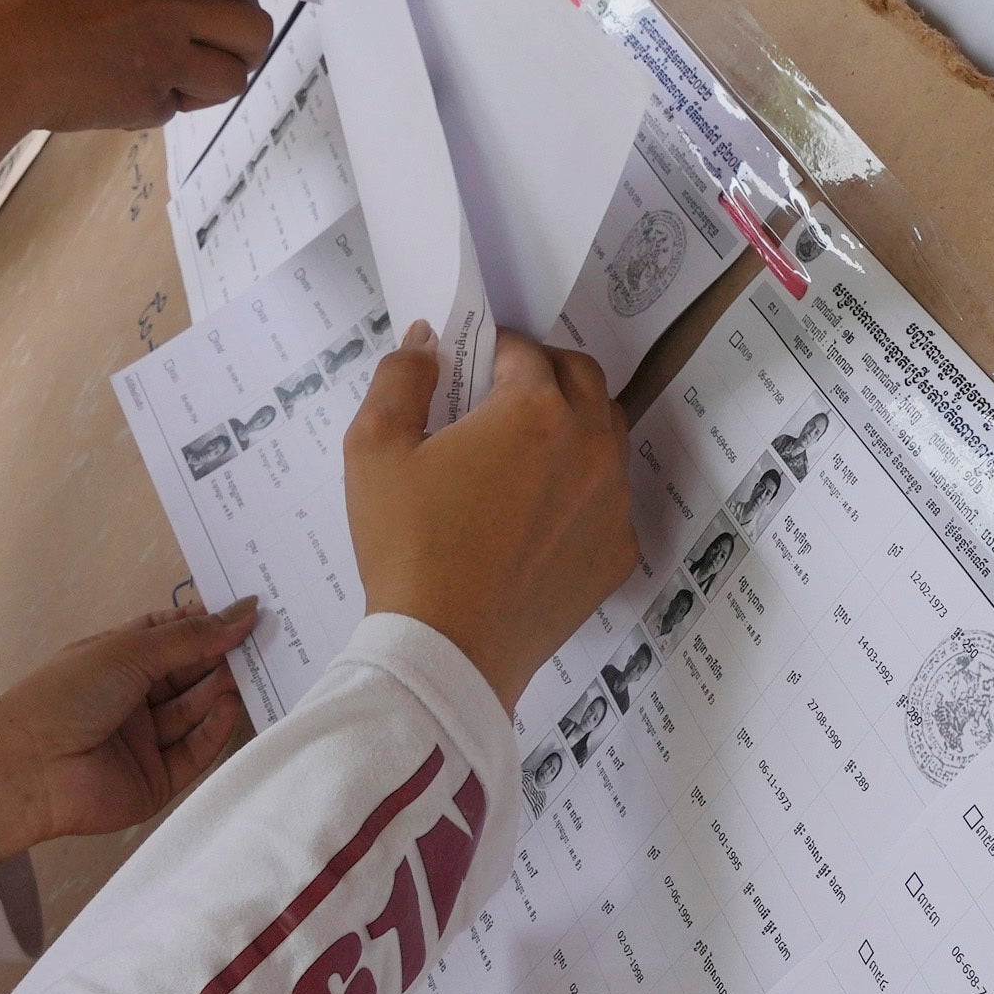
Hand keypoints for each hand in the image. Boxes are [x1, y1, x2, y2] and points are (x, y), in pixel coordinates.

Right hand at [0, 0, 268, 130]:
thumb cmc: (20, 9)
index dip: (236, 3)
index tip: (223, 12)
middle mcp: (169, 17)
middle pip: (255, 34)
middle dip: (245, 47)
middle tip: (222, 51)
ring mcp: (159, 65)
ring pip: (230, 81)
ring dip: (209, 82)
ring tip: (171, 75)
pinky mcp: (140, 106)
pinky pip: (170, 109)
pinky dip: (154, 104)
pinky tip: (114, 88)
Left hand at [0, 600, 262, 864]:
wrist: (31, 768)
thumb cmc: (70, 694)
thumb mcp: (129, 651)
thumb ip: (191, 637)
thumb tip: (245, 611)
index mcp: (117, 659)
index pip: (171, 635)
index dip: (205, 623)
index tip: (246, 612)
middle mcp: (133, 697)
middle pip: (189, 673)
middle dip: (221, 656)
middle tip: (264, 640)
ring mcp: (146, 740)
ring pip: (195, 710)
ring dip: (222, 689)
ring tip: (253, 670)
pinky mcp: (158, 779)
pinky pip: (194, 751)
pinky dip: (215, 728)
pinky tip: (230, 705)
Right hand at [342, 324, 636, 706]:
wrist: (447, 650)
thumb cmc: (407, 546)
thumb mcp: (374, 447)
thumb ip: (401, 377)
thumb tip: (426, 343)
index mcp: (535, 409)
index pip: (523, 350)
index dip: (490, 350)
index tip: (467, 369)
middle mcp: (590, 445)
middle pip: (581, 377)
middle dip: (542, 373)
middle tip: (497, 397)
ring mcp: (613, 501)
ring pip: (607, 432)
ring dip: (572, 423)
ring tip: (521, 452)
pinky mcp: (619, 551)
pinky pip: (609, 498)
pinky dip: (581, 490)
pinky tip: (536, 515)